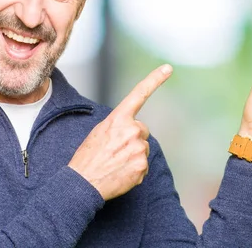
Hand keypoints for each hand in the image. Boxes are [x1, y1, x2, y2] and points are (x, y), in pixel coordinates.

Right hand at [68, 64, 172, 200]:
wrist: (82, 183)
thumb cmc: (88, 157)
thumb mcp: (100, 132)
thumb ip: (119, 126)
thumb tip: (134, 130)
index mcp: (118, 119)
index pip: (139, 94)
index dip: (155, 80)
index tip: (168, 68)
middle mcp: (132, 130)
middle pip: (142, 130)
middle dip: (133, 138)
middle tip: (115, 150)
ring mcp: (139, 148)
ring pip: (143, 148)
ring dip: (133, 154)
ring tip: (115, 162)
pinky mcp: (143, 166)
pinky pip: (143, 165)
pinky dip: (134, 170)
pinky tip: (120, 173)